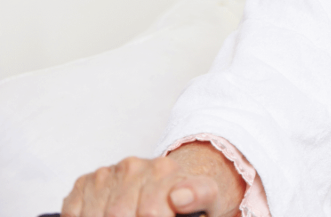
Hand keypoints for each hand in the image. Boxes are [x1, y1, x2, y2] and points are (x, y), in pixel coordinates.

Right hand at [61, 143, 243, 216]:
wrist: (173, 187)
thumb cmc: (191, 201)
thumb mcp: (208, 199)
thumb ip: (201, 195)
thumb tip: (180, 197)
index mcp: (164, 170)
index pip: (150, 211)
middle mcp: (135, 167)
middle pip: (119, 214)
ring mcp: (109, 173)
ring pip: (96, 214)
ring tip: (130, 216)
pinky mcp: (87, 182)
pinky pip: (74, 210)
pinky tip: (105, 215)